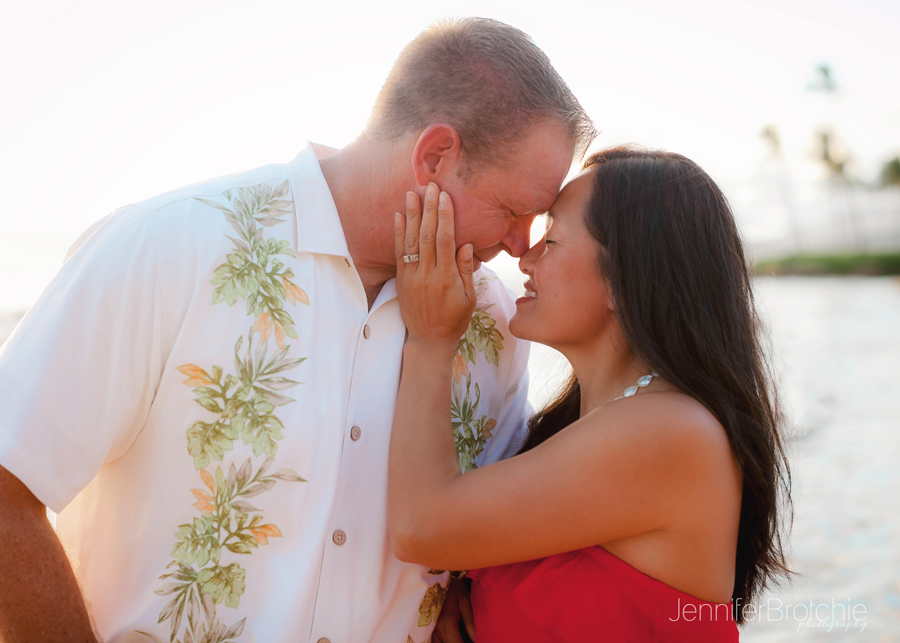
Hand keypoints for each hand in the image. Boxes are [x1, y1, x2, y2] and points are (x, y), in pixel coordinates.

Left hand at [394, 183, 476, 351]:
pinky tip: (398, 216)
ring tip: (411, 194)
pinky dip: (398, 234)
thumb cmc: (455, 319)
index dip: (444, 216)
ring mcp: (412, 277)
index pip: (445, 240)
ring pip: (411, 241)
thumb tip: (467, 245)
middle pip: (427, 235)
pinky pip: (398, 253)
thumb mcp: (469, 298)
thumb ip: (466, 271)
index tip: (444, 197)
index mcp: (447, 278)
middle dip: (428, 208)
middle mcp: (427, 274)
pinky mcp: (402, 280)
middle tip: (429, 185)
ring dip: (411, 215)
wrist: (429, 340)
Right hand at [432, 576, 475, 642]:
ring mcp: (429, 631)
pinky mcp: (427, 629)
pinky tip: (451, 636)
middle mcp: (435, 632)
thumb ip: (470, 622)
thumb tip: (476, 638)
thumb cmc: (452, 588)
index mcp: (447, 626)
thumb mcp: (464, 602)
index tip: (475, 642)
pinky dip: (443, 640)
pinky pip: (435, 641)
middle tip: (466, 638)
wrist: (434, 578)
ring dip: (449, 641)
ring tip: (458, 636)